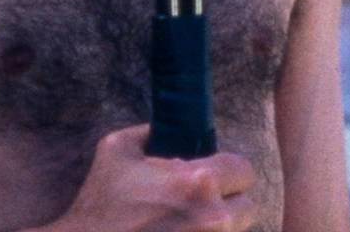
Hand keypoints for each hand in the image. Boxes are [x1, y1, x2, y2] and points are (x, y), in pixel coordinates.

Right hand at [43, 124, 258, 231]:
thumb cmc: (100, 204)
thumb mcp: (116, 150)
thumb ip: (148, 130)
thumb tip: (166, 127)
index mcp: (197, 183)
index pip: (243, 170)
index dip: (229, 170)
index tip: (215, 175)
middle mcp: (213, 218)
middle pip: (249, 207)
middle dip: (229, 201)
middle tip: (203, 201)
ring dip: (218, 225)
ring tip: (187, 222)